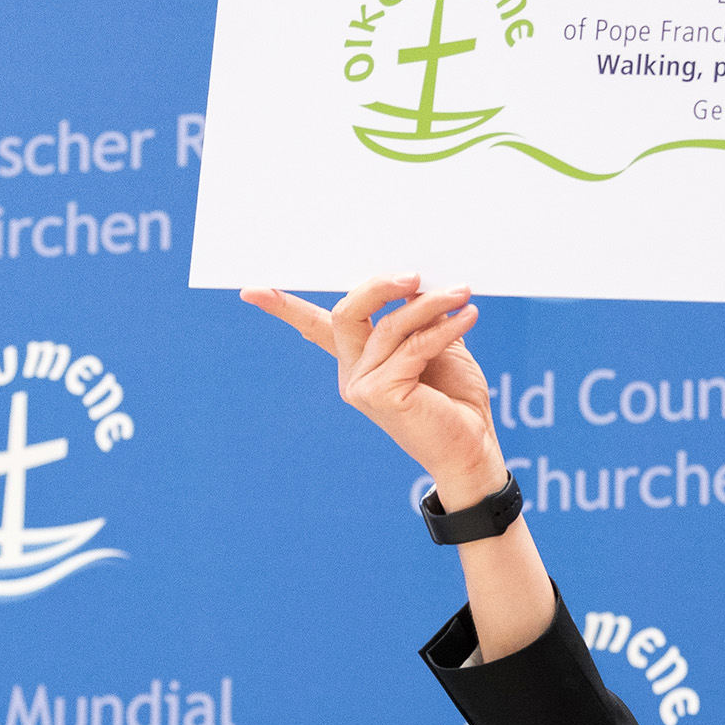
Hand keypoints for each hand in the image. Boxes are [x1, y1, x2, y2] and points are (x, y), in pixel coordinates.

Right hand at [242, 273, 506, 505]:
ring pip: (388, 326)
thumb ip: (420, 316)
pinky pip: (412, 347)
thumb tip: (414, 281)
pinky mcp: (380, 395)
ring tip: (463, 293)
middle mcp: (353, 373)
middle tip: (415, 275)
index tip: (252, 290)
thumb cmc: (456, 400)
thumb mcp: (437, 345)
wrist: (472, 448)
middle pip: (347, 312)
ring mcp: (362, 386)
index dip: (284, 307)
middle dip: (379, 285)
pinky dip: (444, 328)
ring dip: (430, 304)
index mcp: (358, 359)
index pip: (316, 327)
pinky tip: (468, 316)